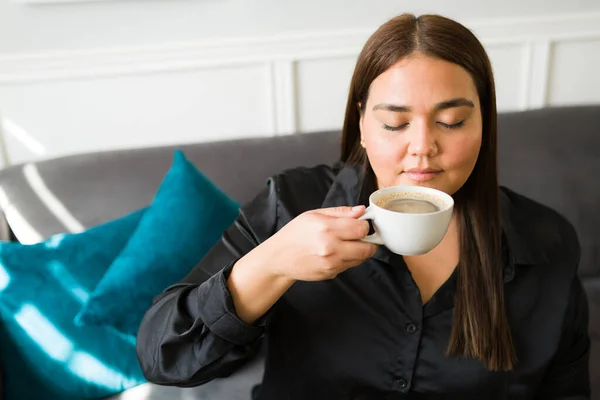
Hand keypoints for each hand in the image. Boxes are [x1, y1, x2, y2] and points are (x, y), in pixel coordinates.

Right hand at [262, 205, 377, 280]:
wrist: (279, 258)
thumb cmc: (295, 234)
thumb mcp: (314, 214)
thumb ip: (340, 212)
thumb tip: (361, 210)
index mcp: (327, 228)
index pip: (362, 229)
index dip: (364, 226)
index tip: (359, 225)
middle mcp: (331, 248)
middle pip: (367, 248)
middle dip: (367, 241)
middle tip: (358, 237)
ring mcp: (332, 263)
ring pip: (361, 259)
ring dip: (359, 251)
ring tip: (345, 245)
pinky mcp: (331, 274)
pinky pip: (350, 266)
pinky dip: (349, 260)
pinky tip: (336, 253)